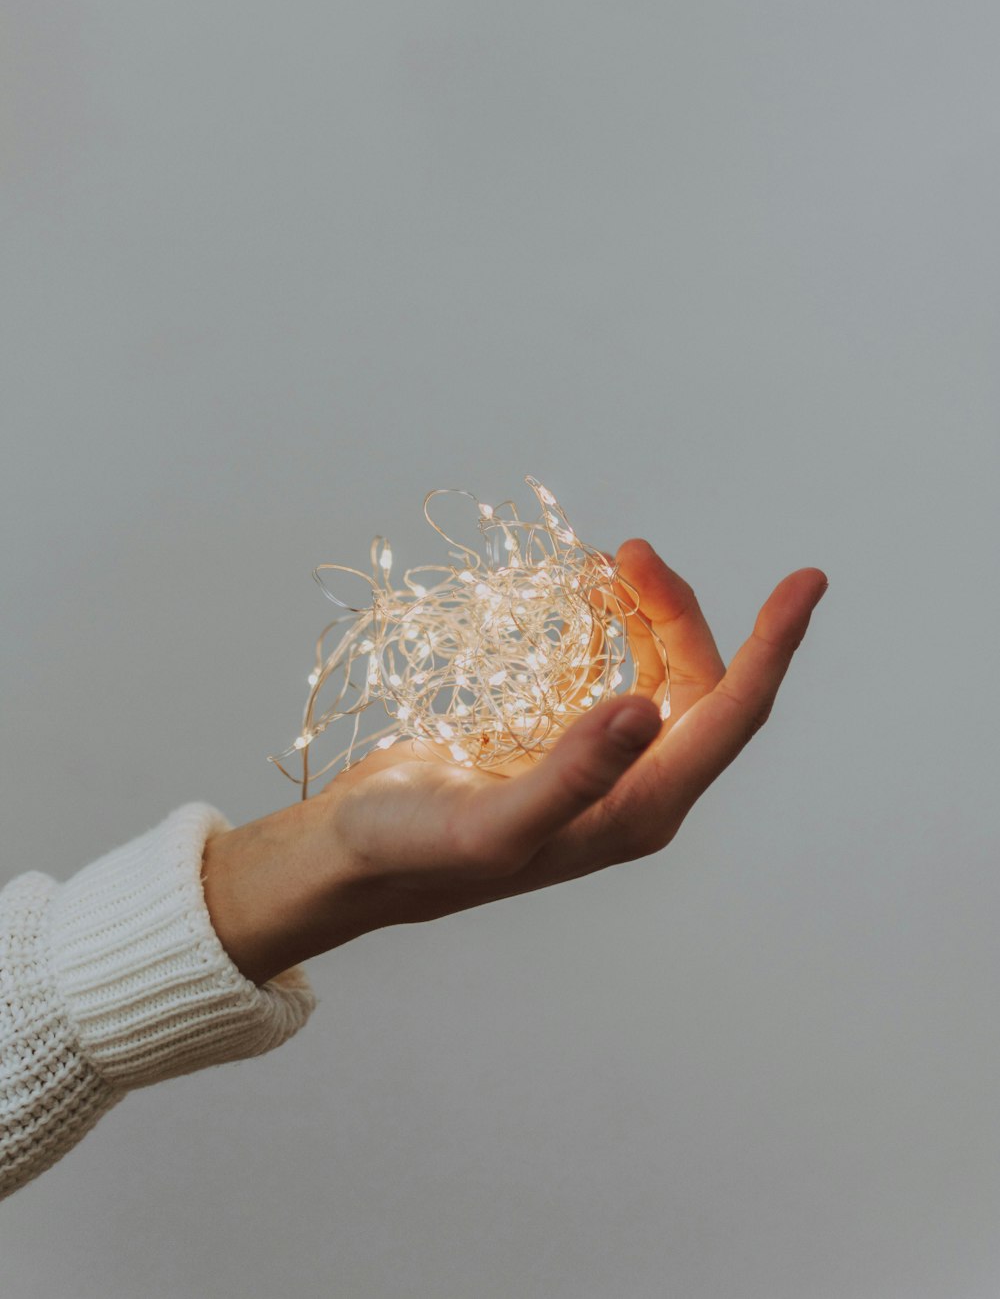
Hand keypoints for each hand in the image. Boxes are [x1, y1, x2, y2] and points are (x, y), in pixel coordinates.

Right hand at [203, 542, 827, 984]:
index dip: (774, 646)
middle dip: (678, 609)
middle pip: (701, 683)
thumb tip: (645, 711)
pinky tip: (596, 599)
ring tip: (610, 563)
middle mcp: (637, 791)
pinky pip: (625, 674)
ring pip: (666, 674)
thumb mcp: (490, 823)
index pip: (732, 717)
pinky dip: (621, 629)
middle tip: (624, 551)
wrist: (354, 858)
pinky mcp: (574, 748)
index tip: (806, 579)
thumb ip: (572, 775)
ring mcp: (609, 769)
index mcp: (638, 811)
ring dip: (652, 614)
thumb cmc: (413, 851)